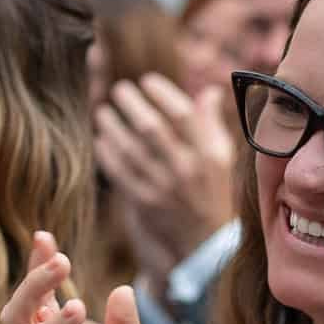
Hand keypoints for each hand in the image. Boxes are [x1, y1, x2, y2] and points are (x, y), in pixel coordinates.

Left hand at [96, 75, 238, 262]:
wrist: (203, 242)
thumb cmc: (212, 191)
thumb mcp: (222, 158)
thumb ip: (212, 124)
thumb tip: (209, 90)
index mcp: (209, 154)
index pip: (183, 114)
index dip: (161, 92)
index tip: (147, 81)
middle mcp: (187, 170)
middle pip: (151, 127)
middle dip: (131, 103)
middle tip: (120, 90)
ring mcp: (164, 187)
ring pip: (129, 148)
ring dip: (113, 125)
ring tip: (104, 112)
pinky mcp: (144, 203)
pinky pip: (119, 172)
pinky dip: (107, 153)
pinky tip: (102, 139)